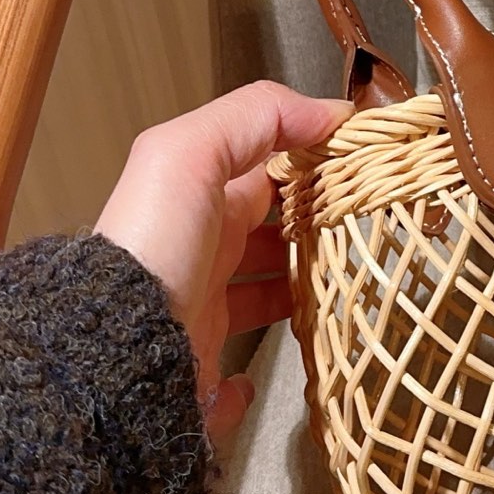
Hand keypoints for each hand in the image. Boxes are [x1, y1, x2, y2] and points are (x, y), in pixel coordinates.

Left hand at [95, 81, 350, 440]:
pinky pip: (236, 378)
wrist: (116, 349)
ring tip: (354, 295)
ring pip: (268, 301)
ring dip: (305, 297)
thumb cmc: (155, 244)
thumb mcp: (190, 154)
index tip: (371, 172)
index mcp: (200, 199)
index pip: (269, 171)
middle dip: (321, 233)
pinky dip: (253, 380)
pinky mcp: (205, 370)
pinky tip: (282, 365)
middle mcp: (202, 253)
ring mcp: (204, 313)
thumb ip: (258, 116)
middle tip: (378, 235)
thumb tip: (332, 113)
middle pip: (274, 236)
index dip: (316, 164)